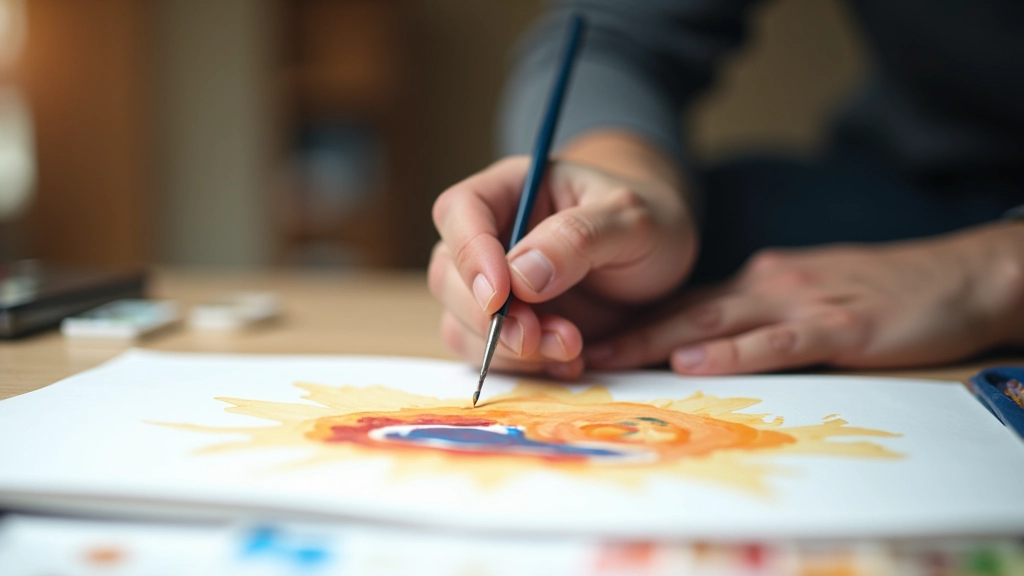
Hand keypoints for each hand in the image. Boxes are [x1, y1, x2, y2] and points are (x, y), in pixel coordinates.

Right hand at [429, 142, 696, 378]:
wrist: (665, 265)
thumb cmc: (649, 224)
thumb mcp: (632, 220)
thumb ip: (578, 237)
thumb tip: (520, 275)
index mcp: (512, 189)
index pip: (460, 210)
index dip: (469, 254)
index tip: (500, 295)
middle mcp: (491, 235)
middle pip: (449, 274)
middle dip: (489, 316)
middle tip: (539, 336)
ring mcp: (495, 285)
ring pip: (459, 321)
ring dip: (507, 348)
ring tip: (571, 348)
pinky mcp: (508, 326)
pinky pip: (487, 354)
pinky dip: (522, 367)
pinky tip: (568, 360)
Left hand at [585, 222, 1023, 373]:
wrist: (960, 276)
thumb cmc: (881, 292)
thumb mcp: (809, 295)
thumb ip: (760, 315)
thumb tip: (706, 341)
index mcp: (760, 282)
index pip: (684, 304)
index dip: (632, 321)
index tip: (585, 338)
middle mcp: (768, 286)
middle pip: (685, 311)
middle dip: (627, 331)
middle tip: (573, 349)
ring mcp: (802, 303)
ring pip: (717, 322)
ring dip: (658, 341)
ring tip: (609, 358)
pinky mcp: (839, 328)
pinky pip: (776, 343)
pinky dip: (732, 353)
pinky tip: (694, 362)